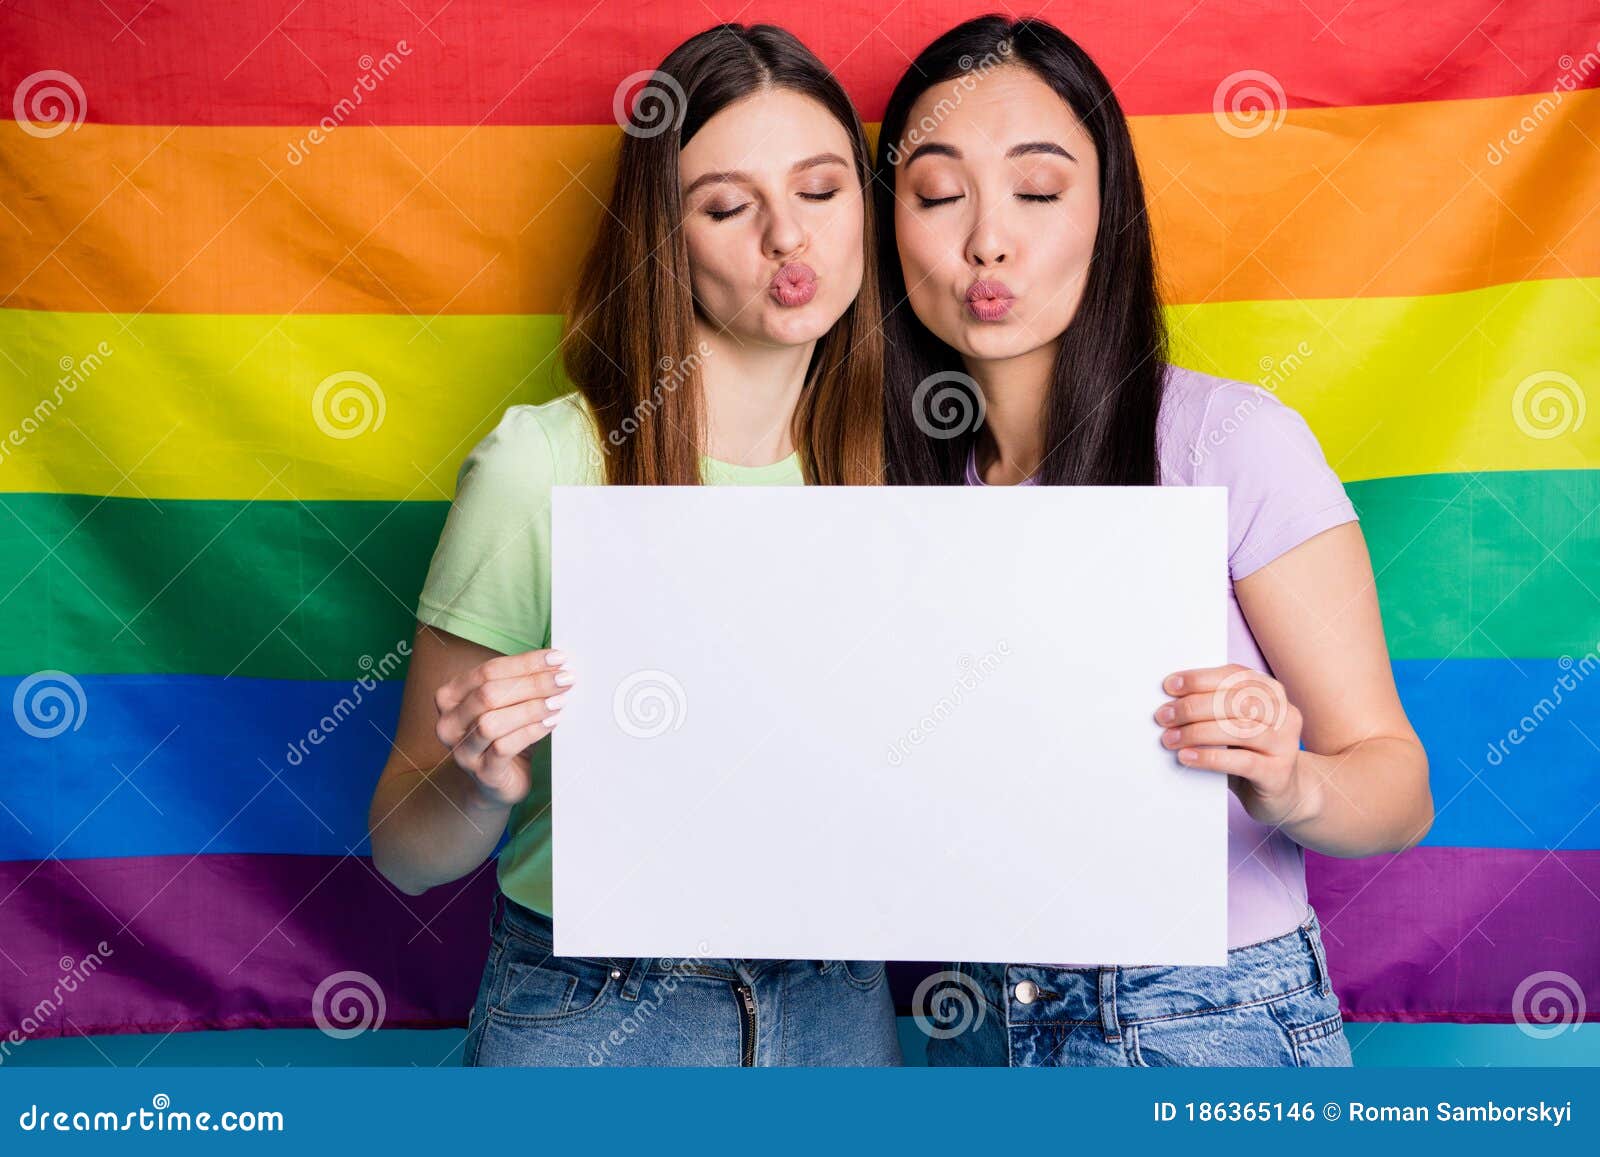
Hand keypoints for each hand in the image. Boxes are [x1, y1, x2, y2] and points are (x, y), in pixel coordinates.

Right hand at [434, 648, 572, 807]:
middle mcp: (450, 722)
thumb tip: (557, 664)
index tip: (558, 659)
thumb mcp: (507, 705)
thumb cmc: (504, 736)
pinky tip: (551, 723)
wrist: (494, 783)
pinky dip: (531, 732)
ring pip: (492, 722)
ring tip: (559, 702)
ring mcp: (462, 750)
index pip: (488, 671)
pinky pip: (504, 747)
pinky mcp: (482, 773)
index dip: (525, 663)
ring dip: (531, 708)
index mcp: (452, 696)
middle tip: (565, 680)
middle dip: (532, 684)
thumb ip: (521, 684)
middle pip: (489, 693)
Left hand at [1153, 663, 1321, 827]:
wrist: (1284, 792)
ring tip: (1170, 739)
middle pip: (1235, 702)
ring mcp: (1285, 744)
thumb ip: (1214, 709)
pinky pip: (1242, 762)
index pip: (1234, 676)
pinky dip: (1209, 758)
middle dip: (1193, 707)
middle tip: (1163, 716)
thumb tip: (1170, 703)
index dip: (1200, 678)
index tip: (1170, 685)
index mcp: (1271, 693)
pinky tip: (1187, 756)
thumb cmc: (1250, 752)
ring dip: (1196, 733)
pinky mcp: (1278, 773)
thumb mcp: (1235, 725)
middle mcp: (1283, 714)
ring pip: (1238, 730)